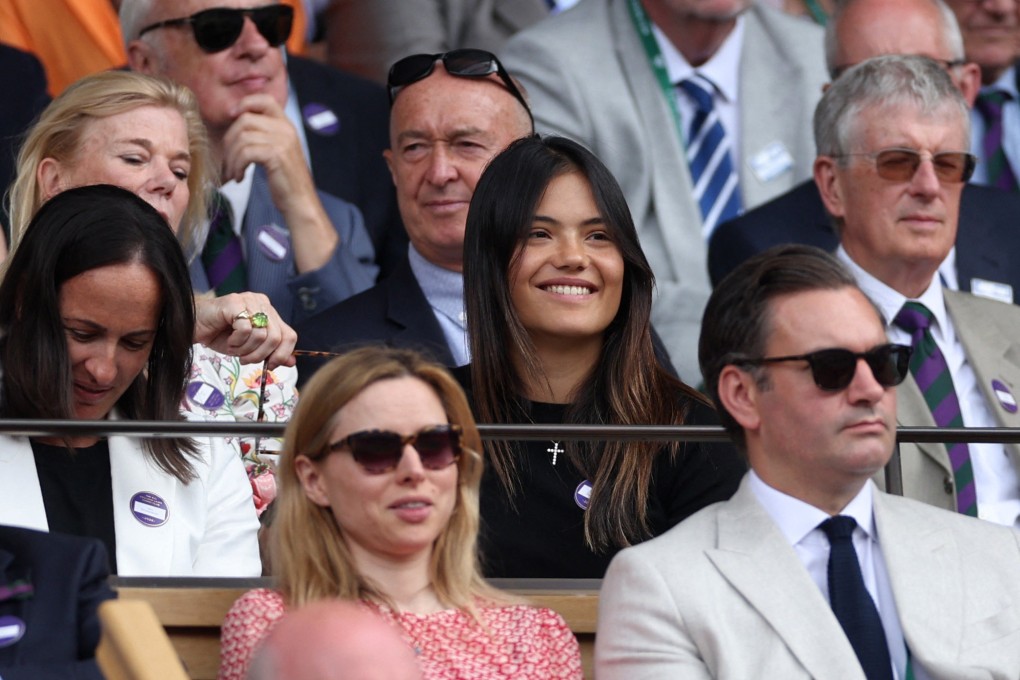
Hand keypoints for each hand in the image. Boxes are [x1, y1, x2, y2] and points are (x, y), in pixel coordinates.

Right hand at [194, 292, 296, 368]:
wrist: (193, 327)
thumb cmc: (221, 335)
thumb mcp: (249, 348)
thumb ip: (271, 352)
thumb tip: (292, 362)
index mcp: (269, 312)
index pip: (290, 335)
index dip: (283, 354)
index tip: (270, 365)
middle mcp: (262, 303)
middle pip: (276, 337)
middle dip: (261, 355)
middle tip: (245, 359)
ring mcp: (249, 300)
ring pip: (261, 335)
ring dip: (246, 349)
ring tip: (234, 347)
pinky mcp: (235, 302)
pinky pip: (245, 329)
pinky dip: (236, 341)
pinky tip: (228, 339)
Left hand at [220, 94, 337, 272]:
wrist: (300, 202)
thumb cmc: (285, 181)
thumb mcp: (276, 152)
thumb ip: (263, 136)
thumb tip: (234, 125)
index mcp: (286, 126)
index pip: (265, 100)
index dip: (245, 103)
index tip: (231, 116)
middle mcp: (286, 129)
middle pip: (245, 120)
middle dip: (229, 140)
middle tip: (229, 160)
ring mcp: (282, 141)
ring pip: (242, 137)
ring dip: (231, 157)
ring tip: (234, 172)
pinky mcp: (276, 155)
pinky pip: (245, 152)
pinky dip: (237, 166)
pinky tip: (240, 177)